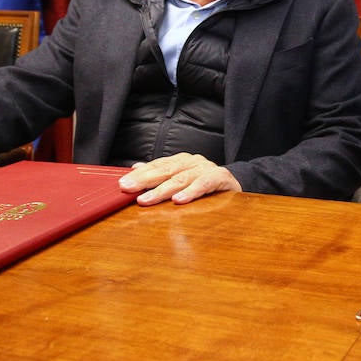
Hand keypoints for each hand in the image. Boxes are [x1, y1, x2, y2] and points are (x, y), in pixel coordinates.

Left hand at [119, 153, 241, 205]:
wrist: (237, 184)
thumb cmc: (205, 184)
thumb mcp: (182, 178)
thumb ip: (160, 173)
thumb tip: (135, 167)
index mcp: (181, 160)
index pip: (157, 165)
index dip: (139, 174)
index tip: (122, 184)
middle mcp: (192, 161)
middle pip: (165, 170)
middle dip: (145, 180)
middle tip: (128, 189)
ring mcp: (206, 169)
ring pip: (181, 178)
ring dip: (162, 190)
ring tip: (147, 199)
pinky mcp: (221, 178)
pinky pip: (204, 185)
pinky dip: (191, 192)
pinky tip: (178, 200)